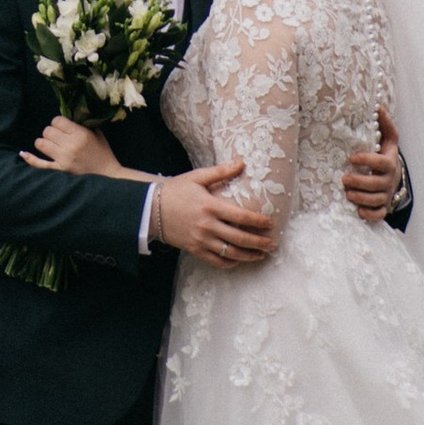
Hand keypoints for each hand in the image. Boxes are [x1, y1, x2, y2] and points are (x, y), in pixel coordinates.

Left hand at [22, 115, 130, 179]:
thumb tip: (68, 113)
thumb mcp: (96, 132)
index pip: (57, 120)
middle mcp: (70, 145)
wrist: (108, 175)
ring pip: (41, 143)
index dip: (58, 122)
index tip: (62, 127)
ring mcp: (64, 159)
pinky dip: (31, 159)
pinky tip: (23, 154)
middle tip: (57, 137)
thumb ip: (82, 122)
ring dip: (44, 142)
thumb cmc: (102, 152)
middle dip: (51, 132)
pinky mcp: (60, 171)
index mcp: (80, 134)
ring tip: (50, 145)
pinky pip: (40, 164)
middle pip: (47, 130)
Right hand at [152, 159, 275, 266]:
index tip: (270, 223)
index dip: (258, 222)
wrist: (150, 209)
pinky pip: (215, 261)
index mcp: (210, 206)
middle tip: (273, 243)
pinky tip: (239, 260)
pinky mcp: (194, 249)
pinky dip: (229, 263)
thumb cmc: (176, 190)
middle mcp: (207, 226)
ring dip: (248, 255)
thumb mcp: (197, 177)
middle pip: (239, 238)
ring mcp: (201, 240)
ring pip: (230, 253)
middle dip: (259, 242)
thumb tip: (241, 162)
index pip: (241, 217)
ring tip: (261, 254)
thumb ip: (221, 171)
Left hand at [342, 106, 404, 227]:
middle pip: (377, 184)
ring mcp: (387, 194)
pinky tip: (358, 211)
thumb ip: (384, 123)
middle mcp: (389, 180)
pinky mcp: (384, 206)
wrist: (396, 176)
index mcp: (390, 162)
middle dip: (360, 182)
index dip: (367, 161)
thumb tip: (378, 104)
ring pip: (376, 200)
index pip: (381, 163)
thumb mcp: (388, 139)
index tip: (351, 158)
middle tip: (344, 179)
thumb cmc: (385, 154)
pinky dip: (369, 214)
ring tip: (348, 193)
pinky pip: (379, 215)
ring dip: (362, 198)